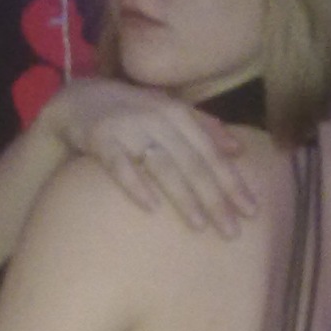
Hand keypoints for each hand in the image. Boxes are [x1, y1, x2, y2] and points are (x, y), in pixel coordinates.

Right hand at [47, 78, 256, 235]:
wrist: (79, 98)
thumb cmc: (132, 111)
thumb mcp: (169, 112)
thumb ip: (204, 128)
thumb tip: (239, 149)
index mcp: (178, 114)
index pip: (211, 153)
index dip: (232, 182)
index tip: (252, 212)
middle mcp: (157, 118)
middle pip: (193, 163)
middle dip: (215, 198)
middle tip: (232, 231)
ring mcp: (129, 127)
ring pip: (163, 165)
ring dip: (183, 196)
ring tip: (199, 226)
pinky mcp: (101, 138)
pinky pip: (120, 165)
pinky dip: (136, 184)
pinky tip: (151, 207)